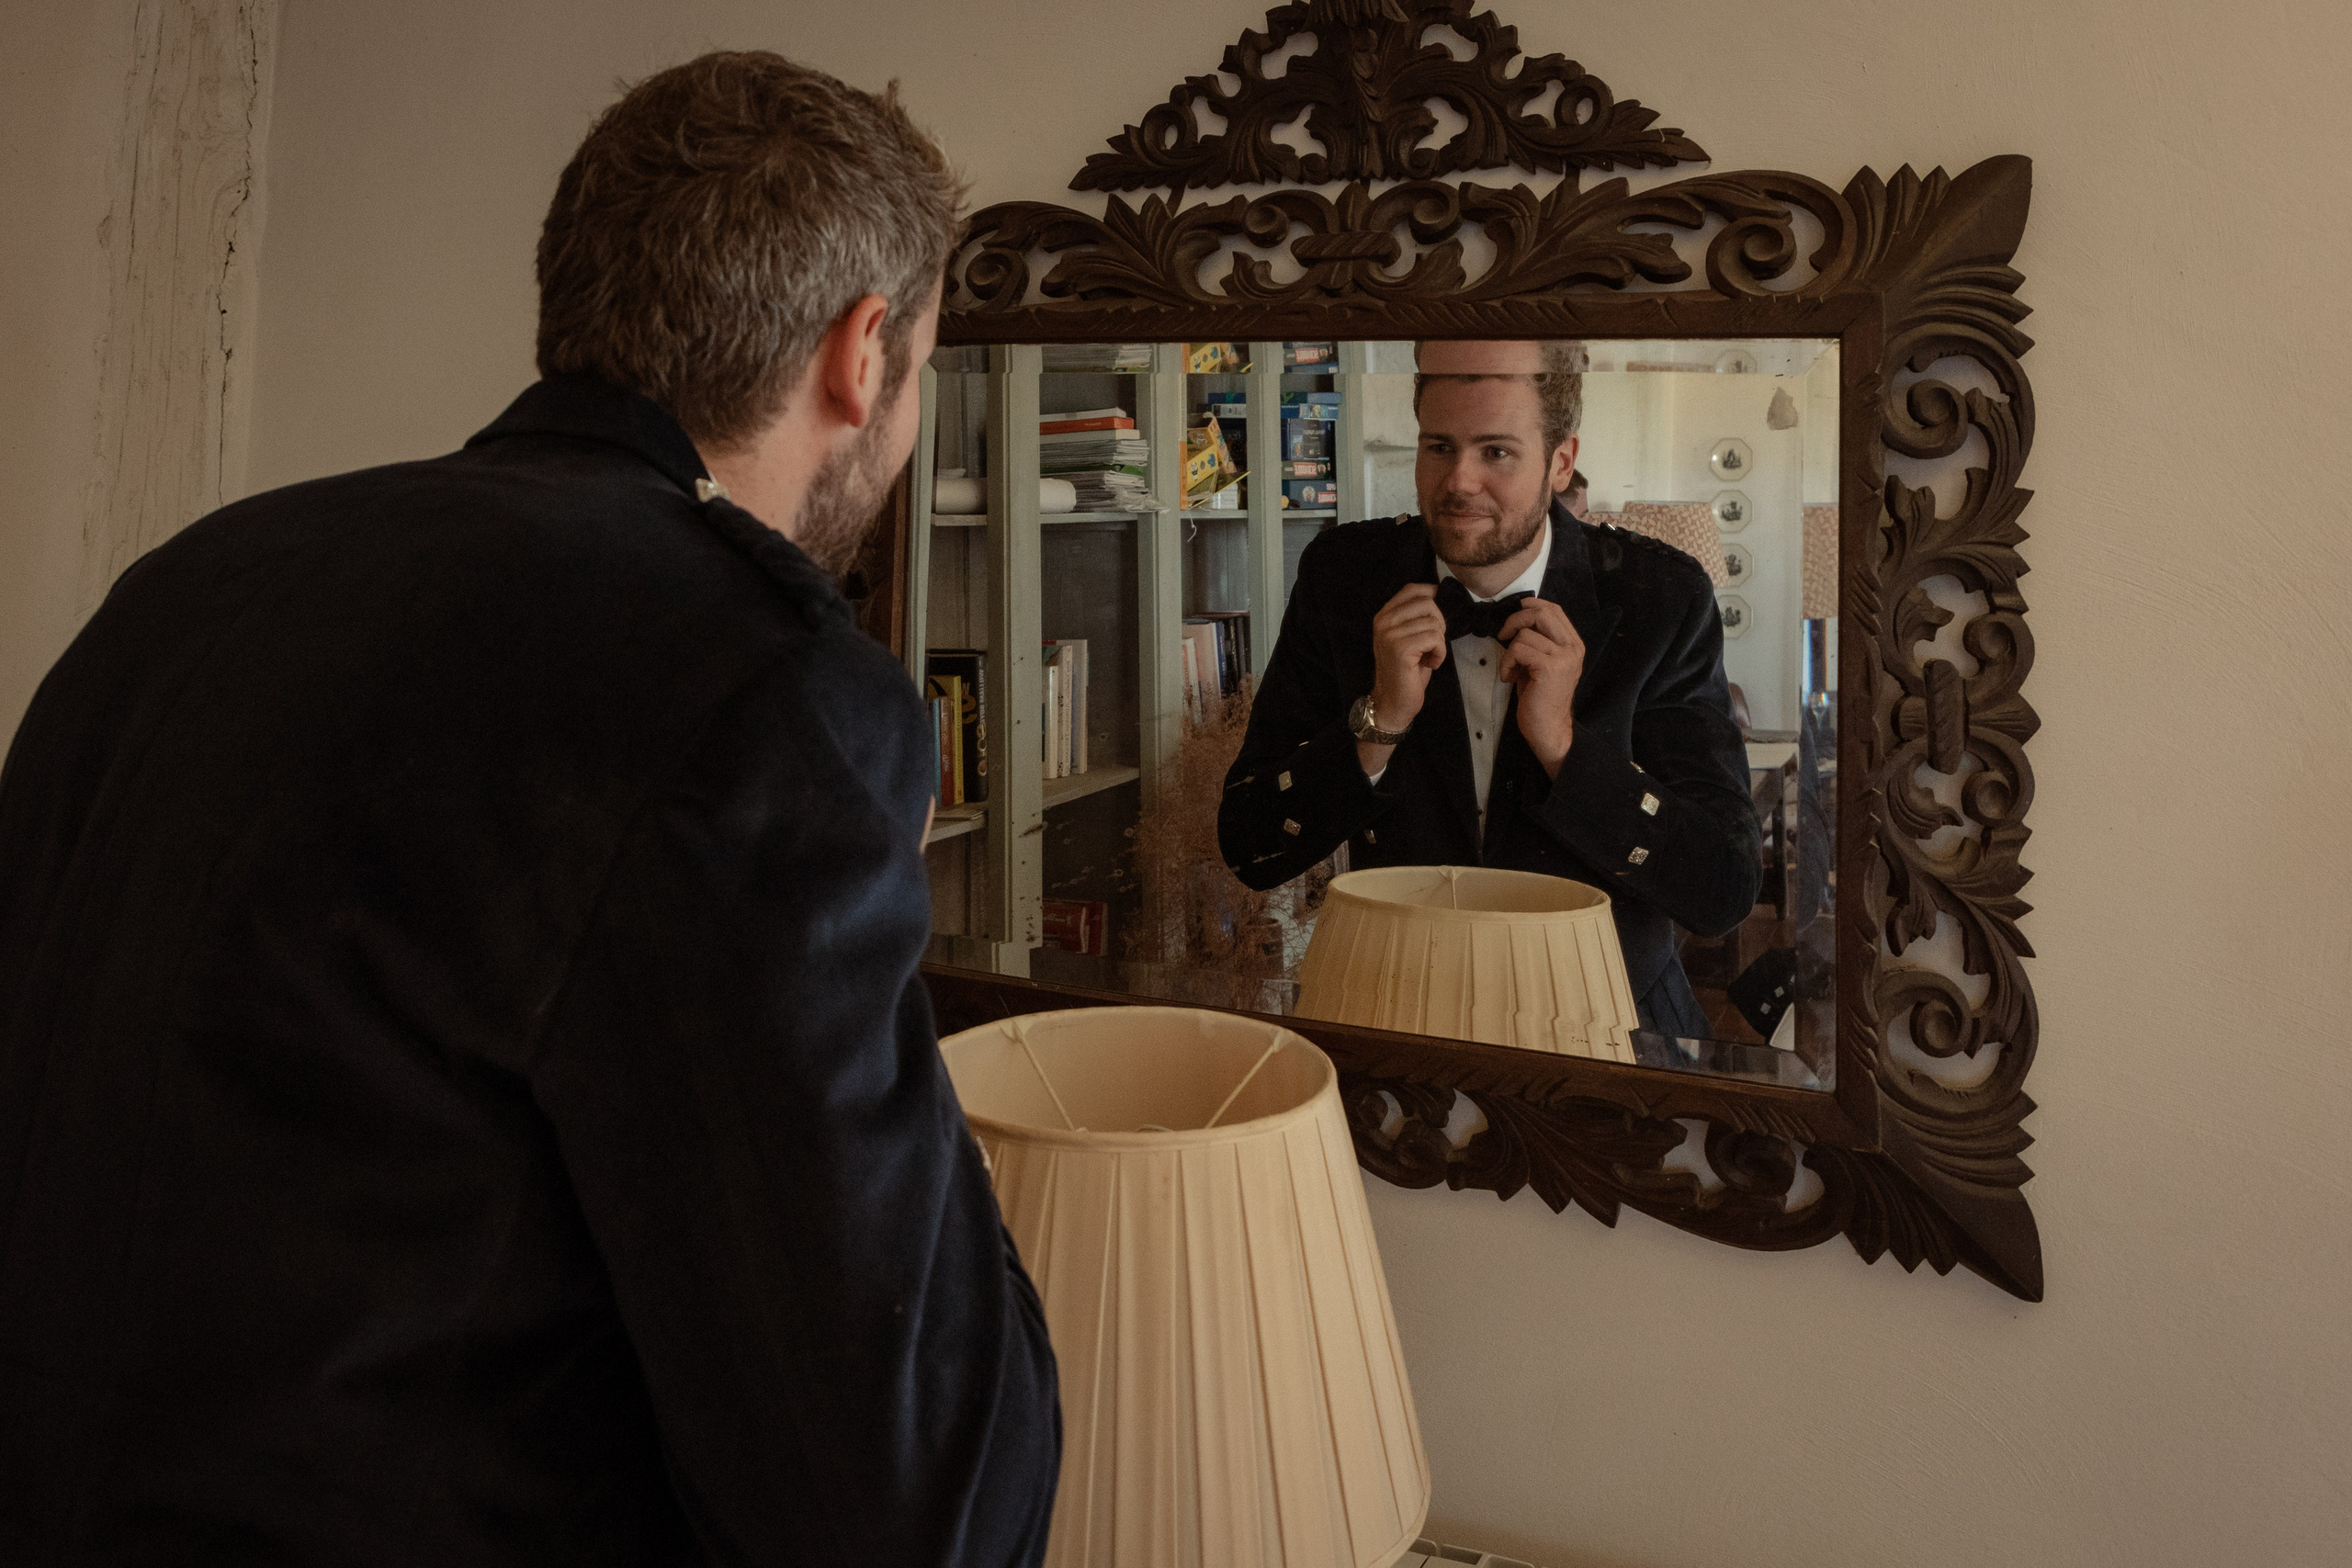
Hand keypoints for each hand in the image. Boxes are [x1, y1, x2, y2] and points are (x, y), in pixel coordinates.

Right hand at [1358, 582, 1448, 776]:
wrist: (1393, 702)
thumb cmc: (1407, 671)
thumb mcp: (1409, 637)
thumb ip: (1417, 617)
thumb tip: (1440, 596)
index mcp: (1384, 615)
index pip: (1413, 589)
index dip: (1433, 596)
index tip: (1438, 617)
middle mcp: (1384, 622)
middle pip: (1427, 603)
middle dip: (1440, 623)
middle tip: (1433, 644)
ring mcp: (1390, 634)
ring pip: (1434, 623)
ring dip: (1440, 642)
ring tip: (1430, 657)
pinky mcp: (1400, 648)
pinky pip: (1435, 638)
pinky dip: (1440, 653)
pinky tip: (1431, 664)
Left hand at [1498, 597, 1584, 776]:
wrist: (1549, 727)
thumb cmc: (1541, 697)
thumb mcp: (1542, 662)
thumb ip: (1538, 641)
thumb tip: (1518, 621)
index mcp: (1573, 644)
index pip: (1554, 609)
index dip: (1531, 606)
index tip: (1514, 615)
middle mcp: (1572, 648)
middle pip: (1542, 613)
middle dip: (1516, 619)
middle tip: (1503, 634)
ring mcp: (1564, 657)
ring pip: (1524, 635)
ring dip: (1508, 651)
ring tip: (1510, 669)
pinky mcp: (1550, 668)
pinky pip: (1518, 650)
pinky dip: (1506, 663)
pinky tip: (1509, 677)